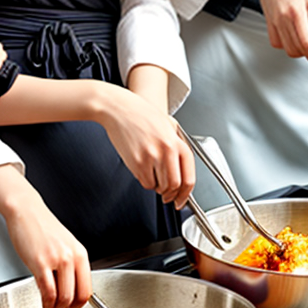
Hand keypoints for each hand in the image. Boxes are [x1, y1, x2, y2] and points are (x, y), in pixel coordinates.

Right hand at [4, 202, 91, 307]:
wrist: (26, 211)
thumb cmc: (42, 227)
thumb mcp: (65, 244)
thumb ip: (71, 265)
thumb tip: (71, 289)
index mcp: (80, 253)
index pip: (88, 288)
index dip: (81, 305)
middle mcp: (72, 256)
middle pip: (78, 296)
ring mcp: (57, 260)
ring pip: (64, 297)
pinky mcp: (40, 263)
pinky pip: (48, 292)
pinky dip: (47, 304)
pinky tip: (44, 305)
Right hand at [97, 85, 195, 205]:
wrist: (118, 108)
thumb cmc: (140, 113)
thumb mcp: (167, 124)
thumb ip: (177, 144)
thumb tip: (182, 169)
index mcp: (177, 142)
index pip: (189, 178)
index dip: (186, 194)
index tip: (181, 200)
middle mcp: (167, 151)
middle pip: (175, 186)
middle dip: (171, 194)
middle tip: (167, 195)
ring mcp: (152, 157)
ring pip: (160, 187)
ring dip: (158, 187)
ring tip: (153, 176)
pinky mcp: (137, 162)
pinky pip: (146, 183)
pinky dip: (146, 182)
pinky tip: (143, 171)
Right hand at [252, 0, 307, 66]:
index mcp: (297, 12)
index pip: (307, 42)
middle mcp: (284, 19)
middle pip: (297, 49)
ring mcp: (274, 23)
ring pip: (287, 49)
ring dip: (299, 52)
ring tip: (306, 45)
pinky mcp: (268, 24)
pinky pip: (276, 43)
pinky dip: (286, 46)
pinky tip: (292, 38)